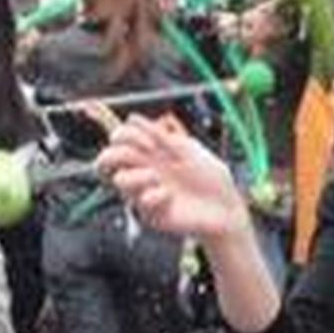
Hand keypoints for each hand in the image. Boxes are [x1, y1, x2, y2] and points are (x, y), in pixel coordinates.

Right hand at [97, 114, 249, 239]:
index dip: (124, 134)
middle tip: (141, 156)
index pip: (120, 138)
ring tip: (158, 180)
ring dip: (137, 175)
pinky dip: (156, 195)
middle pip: (107, 159)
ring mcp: (145, 193)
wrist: (226, 207)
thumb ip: (161, 135)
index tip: (149, 139)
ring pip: (118, 180)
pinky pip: (141, 201)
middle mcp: (143, 171)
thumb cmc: (211, 177)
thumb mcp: (188, 148)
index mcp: (151, 153)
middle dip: (112, 154)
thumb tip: (132, 118)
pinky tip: (171, 197)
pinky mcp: (151, 214)